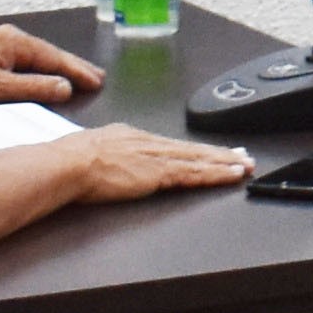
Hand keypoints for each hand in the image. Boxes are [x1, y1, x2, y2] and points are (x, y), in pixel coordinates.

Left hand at [0, 26, 100, 106]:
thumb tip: (65, 87)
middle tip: (95, 76)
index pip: (55, 58)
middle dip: (71, 67)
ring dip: (54, 68)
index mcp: (14, 42)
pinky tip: (38, 75)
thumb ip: (34, 89)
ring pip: (33, 57)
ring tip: (74, 76)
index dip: (78, 71)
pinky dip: (35, 69)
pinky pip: (19, 60)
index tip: (98, 81)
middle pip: (47, 54)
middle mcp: (7, 37)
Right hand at [70, 131, 259, 201]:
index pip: (171, 144)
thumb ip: (105, 155)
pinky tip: (232, 176)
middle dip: (217, 153)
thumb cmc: (69, 160)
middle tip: (241, 155)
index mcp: (132, 137)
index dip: (191, 149)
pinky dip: (217, 174)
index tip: (207, 151)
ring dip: (225, 164)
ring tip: (245, 166)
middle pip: (191, 149)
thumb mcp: (90, 149)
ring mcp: (157, 157)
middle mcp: (149, 143)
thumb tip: (103, 159)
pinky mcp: (160, 173)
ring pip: (200, 160)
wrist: (68, 163)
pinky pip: (196, 174)